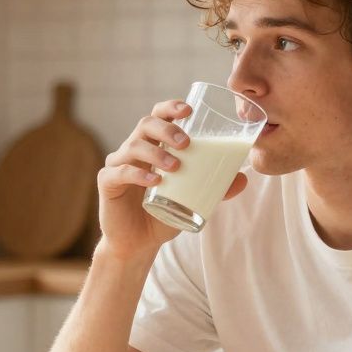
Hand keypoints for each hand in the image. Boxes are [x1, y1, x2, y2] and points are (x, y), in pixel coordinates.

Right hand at [96, 101, 248, 261]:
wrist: (139, 243)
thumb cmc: (164, 215)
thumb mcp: (193, 199)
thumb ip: (216, 189)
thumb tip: (244, 179)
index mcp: (153, 145)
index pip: (158, 116)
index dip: (170, 108)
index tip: (188, 110)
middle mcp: (133, 149)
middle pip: (146, 124)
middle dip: (167, 128)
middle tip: (187, 143)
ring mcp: (118, 164)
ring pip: (133, 146)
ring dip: (156, 152)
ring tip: (175, 166)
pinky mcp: (107, 183)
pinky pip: (120, 172)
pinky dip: (137, 174)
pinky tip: (154, 181)